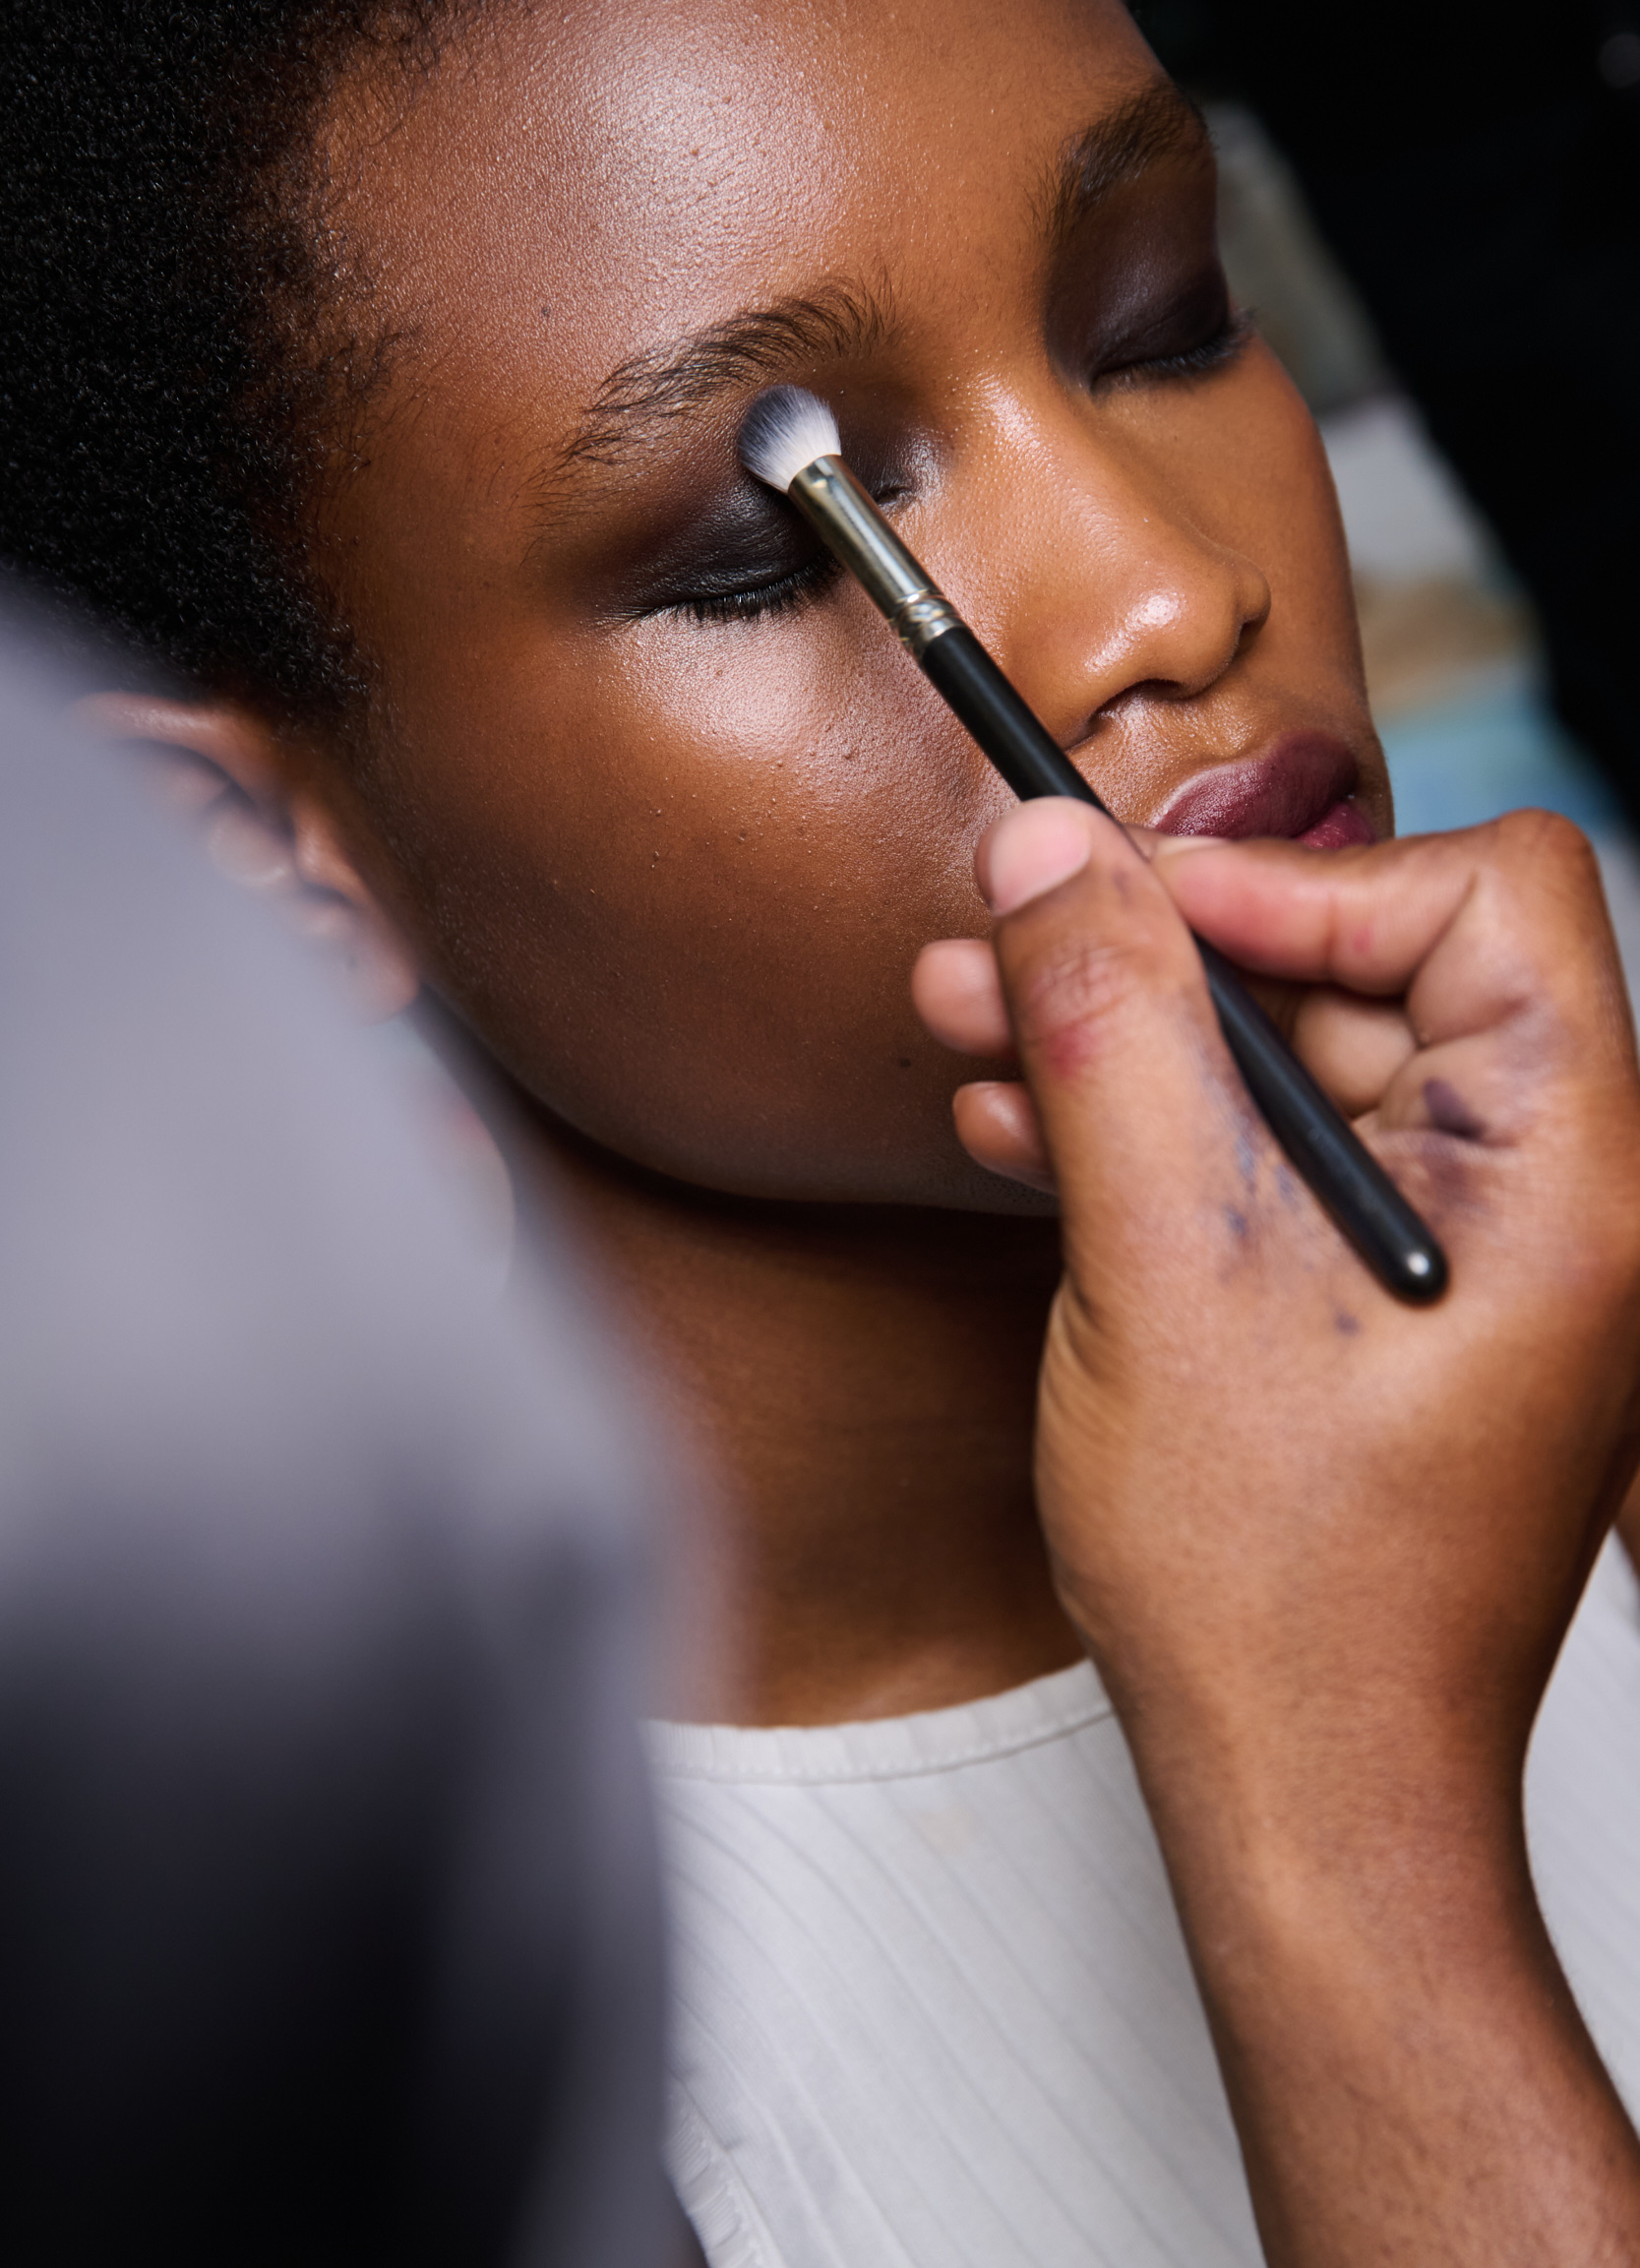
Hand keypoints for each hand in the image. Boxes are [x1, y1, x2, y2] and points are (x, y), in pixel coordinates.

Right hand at [914, 801, 1639, 2265]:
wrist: (1305, 1797)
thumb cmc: (1285, 1600)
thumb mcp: (1164, 1274)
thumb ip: (1112, 1038)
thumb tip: (1053, 857)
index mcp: (1565, 1177)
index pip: (1482, 898)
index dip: (1301, 881)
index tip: (1137, 909)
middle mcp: (1541, 1194)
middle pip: (1365, 965)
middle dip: (1164, 951)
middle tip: (1006, 942)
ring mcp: (1459, 1246)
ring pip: (1291, 1058)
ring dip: (1126, 1036)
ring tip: (973, 1024)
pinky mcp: (1376, 1291)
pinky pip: (1268, 1154)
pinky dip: (1149, 1129)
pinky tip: (1020, 1124)